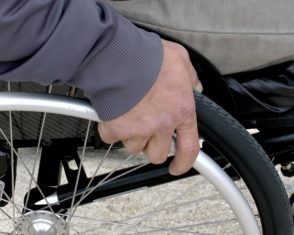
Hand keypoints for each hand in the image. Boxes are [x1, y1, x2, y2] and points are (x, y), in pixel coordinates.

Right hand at [98, 39, 201, 174]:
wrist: (119, 56)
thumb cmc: (148, 57)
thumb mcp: (180, 60)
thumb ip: (190, 77)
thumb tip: (194, 87)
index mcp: (181, 111)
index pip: (189, 148)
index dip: (183, 163)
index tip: (177, 167)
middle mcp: (161, 125)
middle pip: (157, 154)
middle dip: (151, 146)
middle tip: (145, 130)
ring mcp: (139, 130)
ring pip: (134, 147)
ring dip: (131, 136)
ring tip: (128, 114)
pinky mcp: (117, 129)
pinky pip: (112, 138)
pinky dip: (111, 128)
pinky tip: (113, 112)